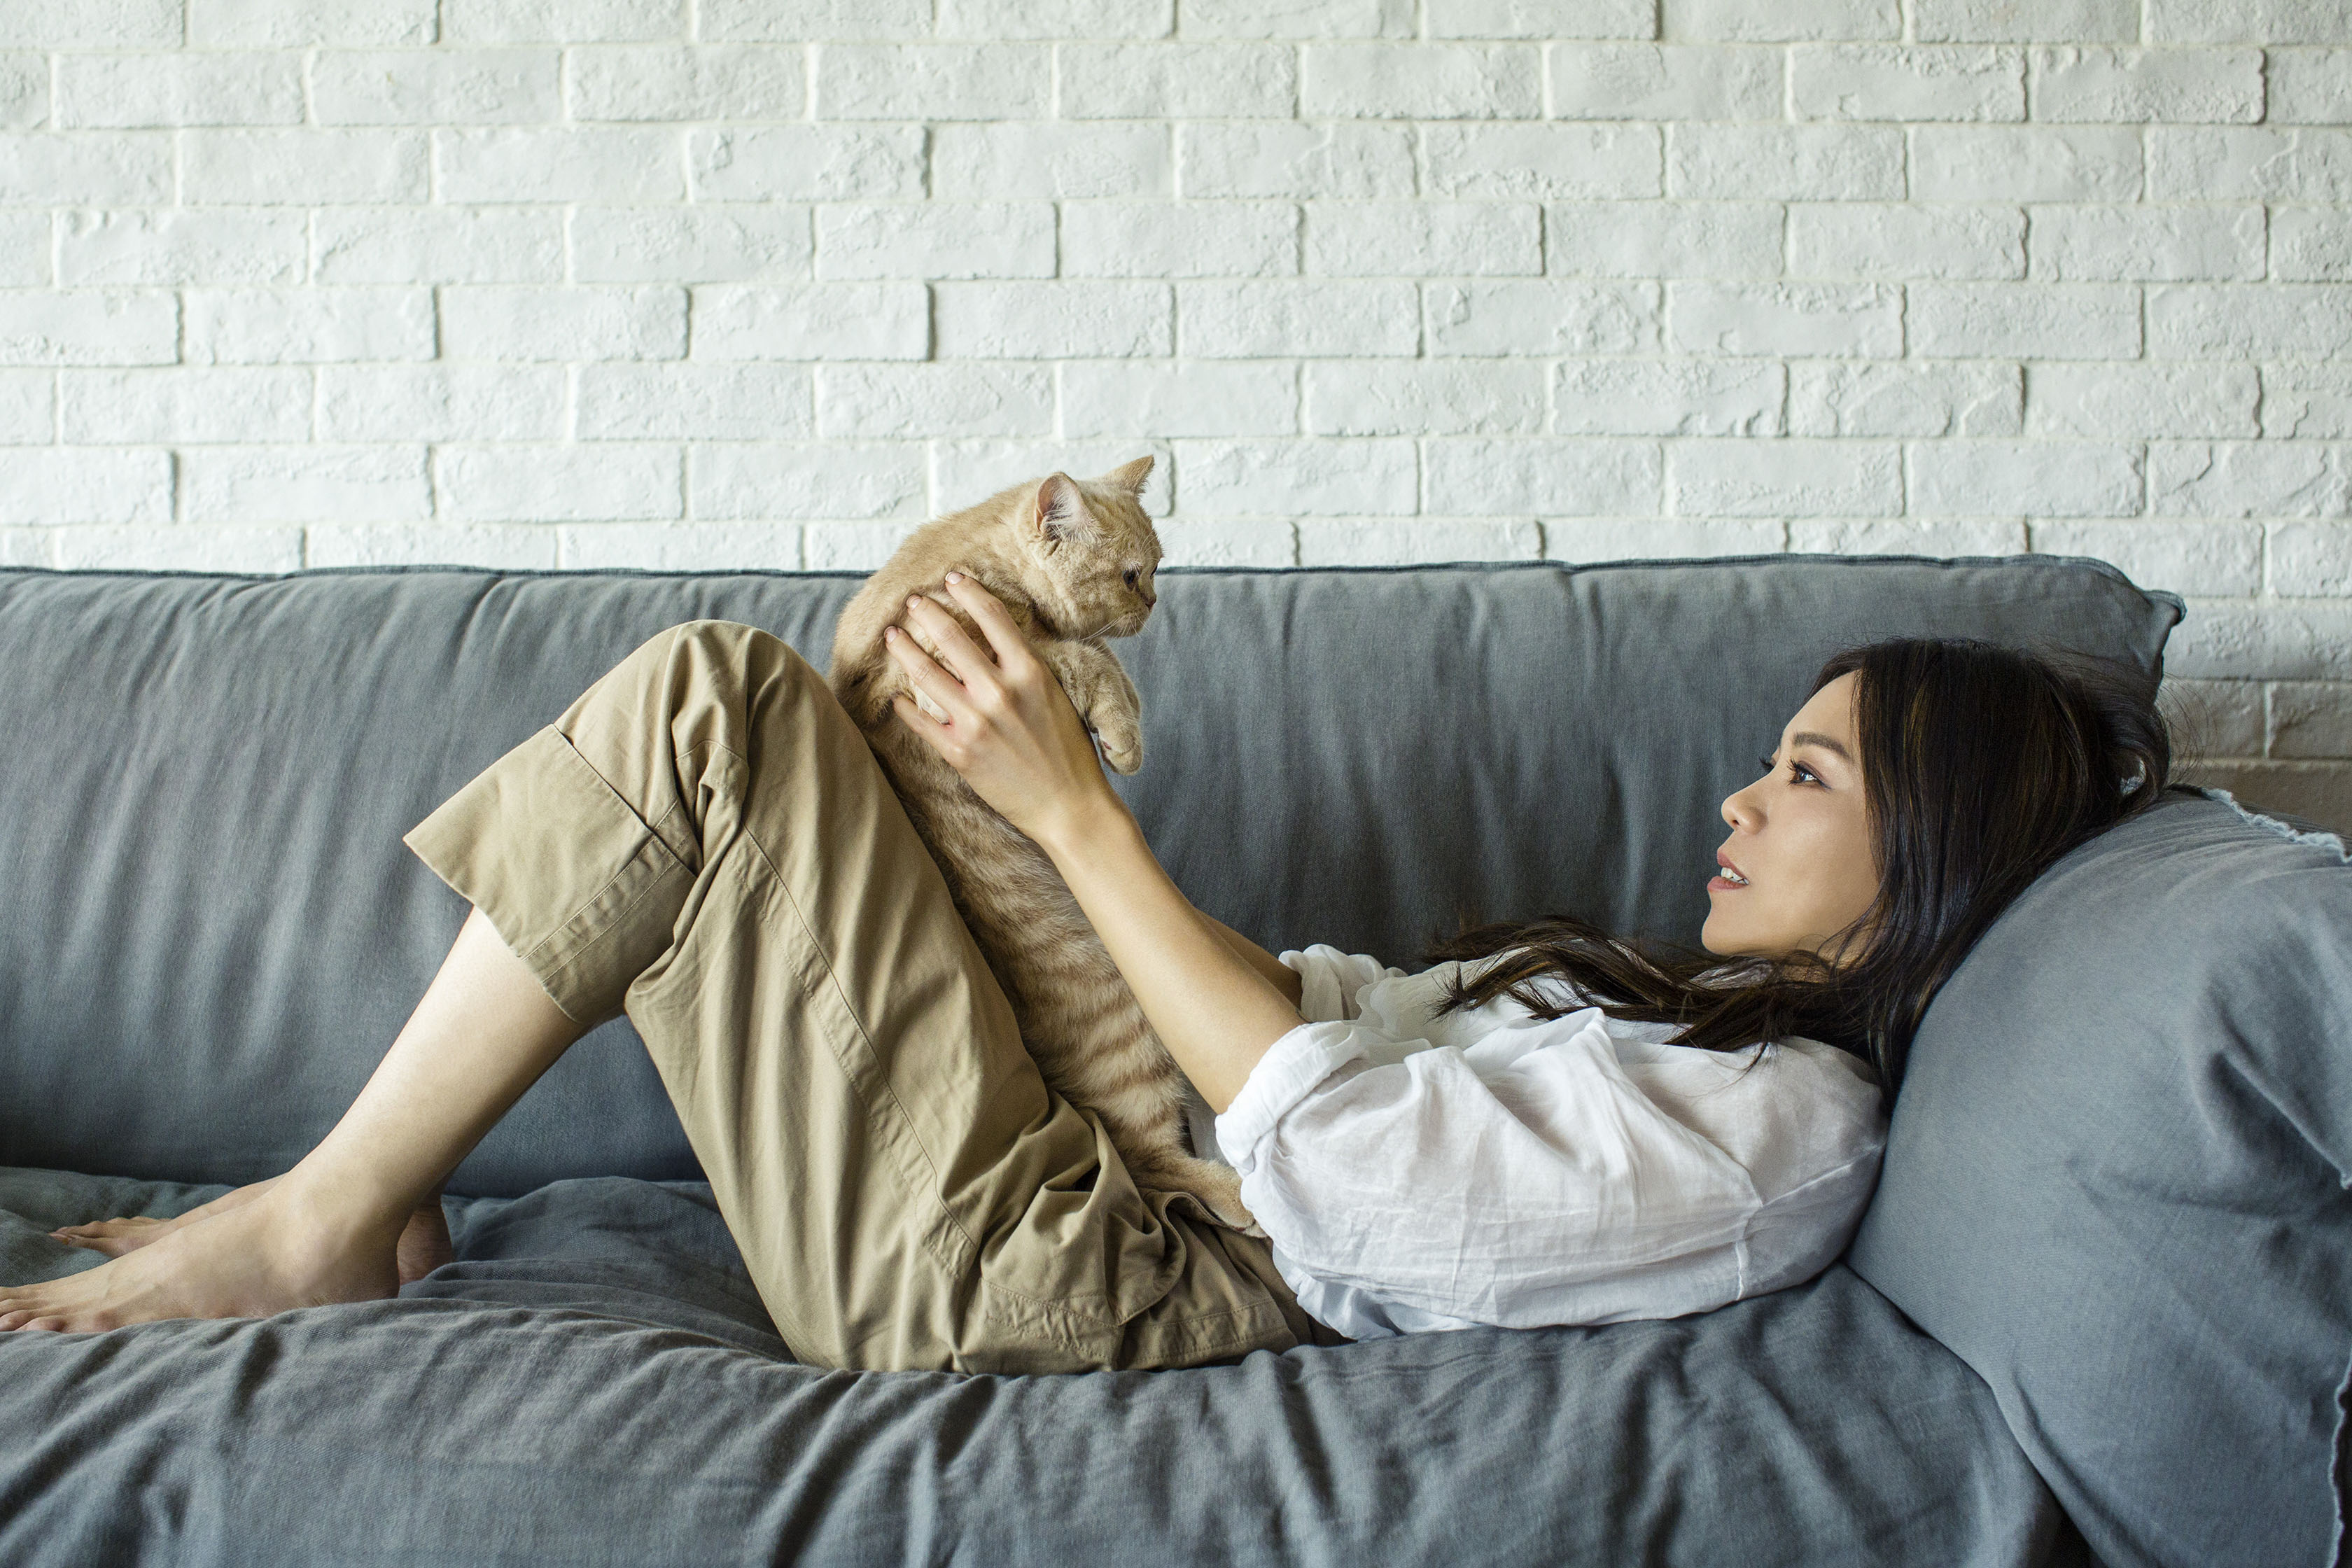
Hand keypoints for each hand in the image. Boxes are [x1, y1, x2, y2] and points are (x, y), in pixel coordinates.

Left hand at [885, 572, 1122, 846]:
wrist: (1069, 807)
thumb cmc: (1070, 753)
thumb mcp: (1057, 697)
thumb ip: (1026, 669)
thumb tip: (997, 643)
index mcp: (1031, 672)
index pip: (992, 616)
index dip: (968, 591)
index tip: (952, 578)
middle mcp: (1000, 692)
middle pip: (951, 636)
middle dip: (926, 612)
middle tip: (912, 602)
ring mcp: (976, 722)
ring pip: (926, 673)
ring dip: (905, 649)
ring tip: (893, 636)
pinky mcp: (959, 753)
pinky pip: (921, 720)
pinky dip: (905, 704)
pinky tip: (898, 695)